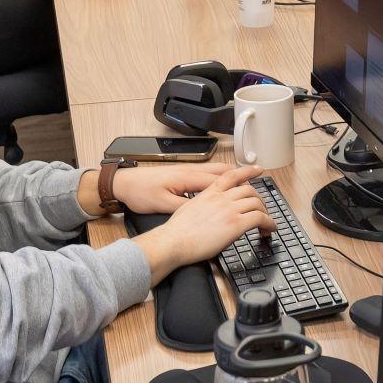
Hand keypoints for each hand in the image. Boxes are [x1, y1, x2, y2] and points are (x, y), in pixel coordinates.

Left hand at [111, 159, 250, 216]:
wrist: (123, 183)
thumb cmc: (141, 194)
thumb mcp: (163, 205)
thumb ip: (185, 207)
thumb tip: (205, 213)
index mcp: (188, 179)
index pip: (220, 180)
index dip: (240, 181)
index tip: (256, 182)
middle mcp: (190, 171)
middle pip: (222, 170)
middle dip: (241, 171)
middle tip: (259, 172)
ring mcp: (185, 171)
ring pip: (214, 169)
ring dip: (232, 171)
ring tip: (247, 174)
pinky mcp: (179, 174)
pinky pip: (206, 172)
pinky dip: (219, 174)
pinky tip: (221, 180)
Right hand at [139, 168, 271, 278]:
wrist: (173, 241)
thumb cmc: (176, 231)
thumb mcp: (189, 207)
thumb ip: (204, 204)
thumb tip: (210, 211)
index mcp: (210, 193)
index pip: (232, 175)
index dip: (248, 170)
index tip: (257, 169)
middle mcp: (221, 198)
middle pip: (249, 190)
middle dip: (259, 199)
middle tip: (261, 208)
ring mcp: (229, 210)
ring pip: (257, 202)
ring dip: (265, 212)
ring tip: (266, 223)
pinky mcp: (235, 224)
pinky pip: (260, 218)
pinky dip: (269, 223)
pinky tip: (269, 229)